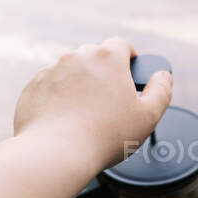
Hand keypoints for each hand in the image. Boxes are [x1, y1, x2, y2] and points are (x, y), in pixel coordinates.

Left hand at [14, 37, 172, 169]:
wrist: (55, 153)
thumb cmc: (105, 136)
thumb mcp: (148, 116)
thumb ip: (161, 91)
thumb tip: (164, 76)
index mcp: (107, 58)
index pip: (121, 45)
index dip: (129, 57)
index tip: (131, 72)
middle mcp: (77, 57)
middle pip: (95, 57)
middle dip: (104, 73)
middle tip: (111, 100)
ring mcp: (51, 71)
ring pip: (71, 72)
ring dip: (80, 85)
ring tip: (86, 114)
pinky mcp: (33, 88)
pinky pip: (51, 87)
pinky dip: (59, 98)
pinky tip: (65, 121)